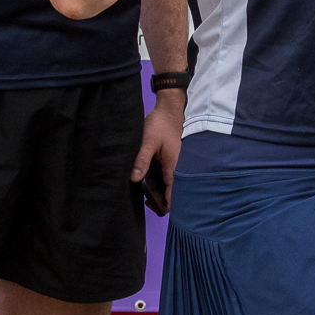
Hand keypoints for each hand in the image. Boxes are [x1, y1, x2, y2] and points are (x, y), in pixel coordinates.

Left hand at [133, 90, 183, 213]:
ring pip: (172, 184)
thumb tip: (134, 179)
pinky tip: (150, 177)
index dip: (164, 204)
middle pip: (174, 192)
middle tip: (145, 198)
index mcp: (174, 166)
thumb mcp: (148, 142)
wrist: (171, 108)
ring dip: (162, 189)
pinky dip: (163, 180)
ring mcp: (179, 163)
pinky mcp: (175, 158)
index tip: (152, 205)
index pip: (173, 195)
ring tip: (146, 188)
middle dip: (161, 198)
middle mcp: (179, 167)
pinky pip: (171, 174)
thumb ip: (142, 161)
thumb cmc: (161, 123)